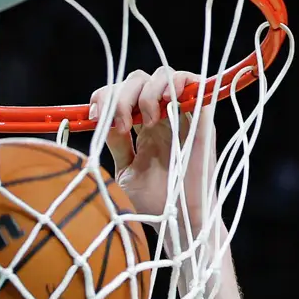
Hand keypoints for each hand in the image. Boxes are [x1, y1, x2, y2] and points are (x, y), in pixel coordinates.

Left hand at [89, 68, 213, 231]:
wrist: (178, 223)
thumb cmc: (154, 202)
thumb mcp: (126, 170)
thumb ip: (116, 144)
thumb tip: (102, 119)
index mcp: (142, 127)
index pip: (122, 92)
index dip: (107, 96)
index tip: (96, 117)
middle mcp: (162, 116)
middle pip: (139, 79)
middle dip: (123, 95)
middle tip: (122, 124)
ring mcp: (182, 116)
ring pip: (165, 76)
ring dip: (148, 91)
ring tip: (148, 120)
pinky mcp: (202, 121)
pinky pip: (196, 85)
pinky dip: (179, 83)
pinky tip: (166, 103)